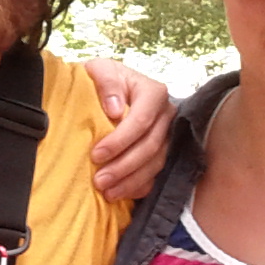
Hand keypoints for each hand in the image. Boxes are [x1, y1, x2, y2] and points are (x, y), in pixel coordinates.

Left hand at [81, 59, 176, 199]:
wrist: (110, 89)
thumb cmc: (103, 79)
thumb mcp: (100, 70)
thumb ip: (106, 82)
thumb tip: (114, 109)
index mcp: (153, 92)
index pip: (141, 120)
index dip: (120, 141)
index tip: (96, 154)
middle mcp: (166, 114)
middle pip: (150, 146)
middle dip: (124, 166)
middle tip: (100, 181)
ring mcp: (168, 135)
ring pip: (156, 164)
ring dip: (131, 181)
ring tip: (108, 192)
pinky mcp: (164, 152)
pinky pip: (157, 174)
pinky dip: (139, 187)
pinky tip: (121, 194)